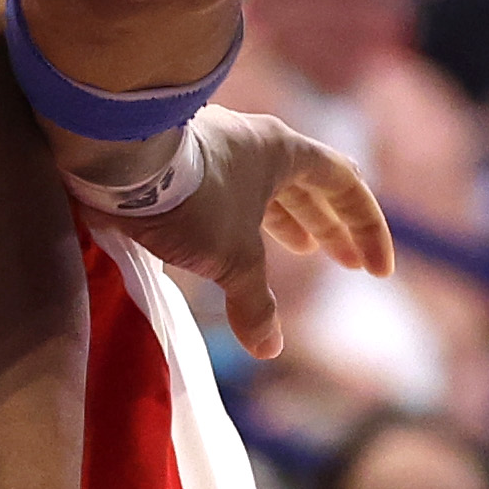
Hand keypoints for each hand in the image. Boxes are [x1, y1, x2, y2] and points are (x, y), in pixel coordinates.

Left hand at [112, 105, 392, 357]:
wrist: (113, 153)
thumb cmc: (189, 197)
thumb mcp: (231, 256)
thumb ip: (255, 301)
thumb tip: (270, 347)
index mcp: (284, 151)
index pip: (346, 183)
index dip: (366, 228)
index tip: (375, 270)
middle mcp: (256, 140)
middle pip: (308, 183)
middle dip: (330, 226)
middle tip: (344, 264)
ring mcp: (217, 144)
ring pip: (266, 184)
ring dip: (288, 219)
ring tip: (300, 250)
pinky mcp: (182, 156)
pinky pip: (230, 187)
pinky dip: (245, 217)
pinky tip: (234, 239)